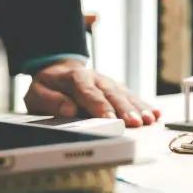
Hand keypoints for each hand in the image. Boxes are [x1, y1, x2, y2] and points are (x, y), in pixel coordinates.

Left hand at [24, 58, 160, 128]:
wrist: (58, 69)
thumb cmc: (48, 86)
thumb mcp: (36, 92)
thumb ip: (50, 100)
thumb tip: (70, 110)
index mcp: (75, 78)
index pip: (89, 93)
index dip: (100, 106)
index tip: (110, 119)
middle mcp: (95, 78)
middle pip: (112, 94)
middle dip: (124, 109)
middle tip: (135, 123)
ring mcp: (108, 83)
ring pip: (125, 95)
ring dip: (138, 108)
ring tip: (149, 120)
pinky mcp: (116, 89)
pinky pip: (132, 96)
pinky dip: (144, 105)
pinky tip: (156, 114)